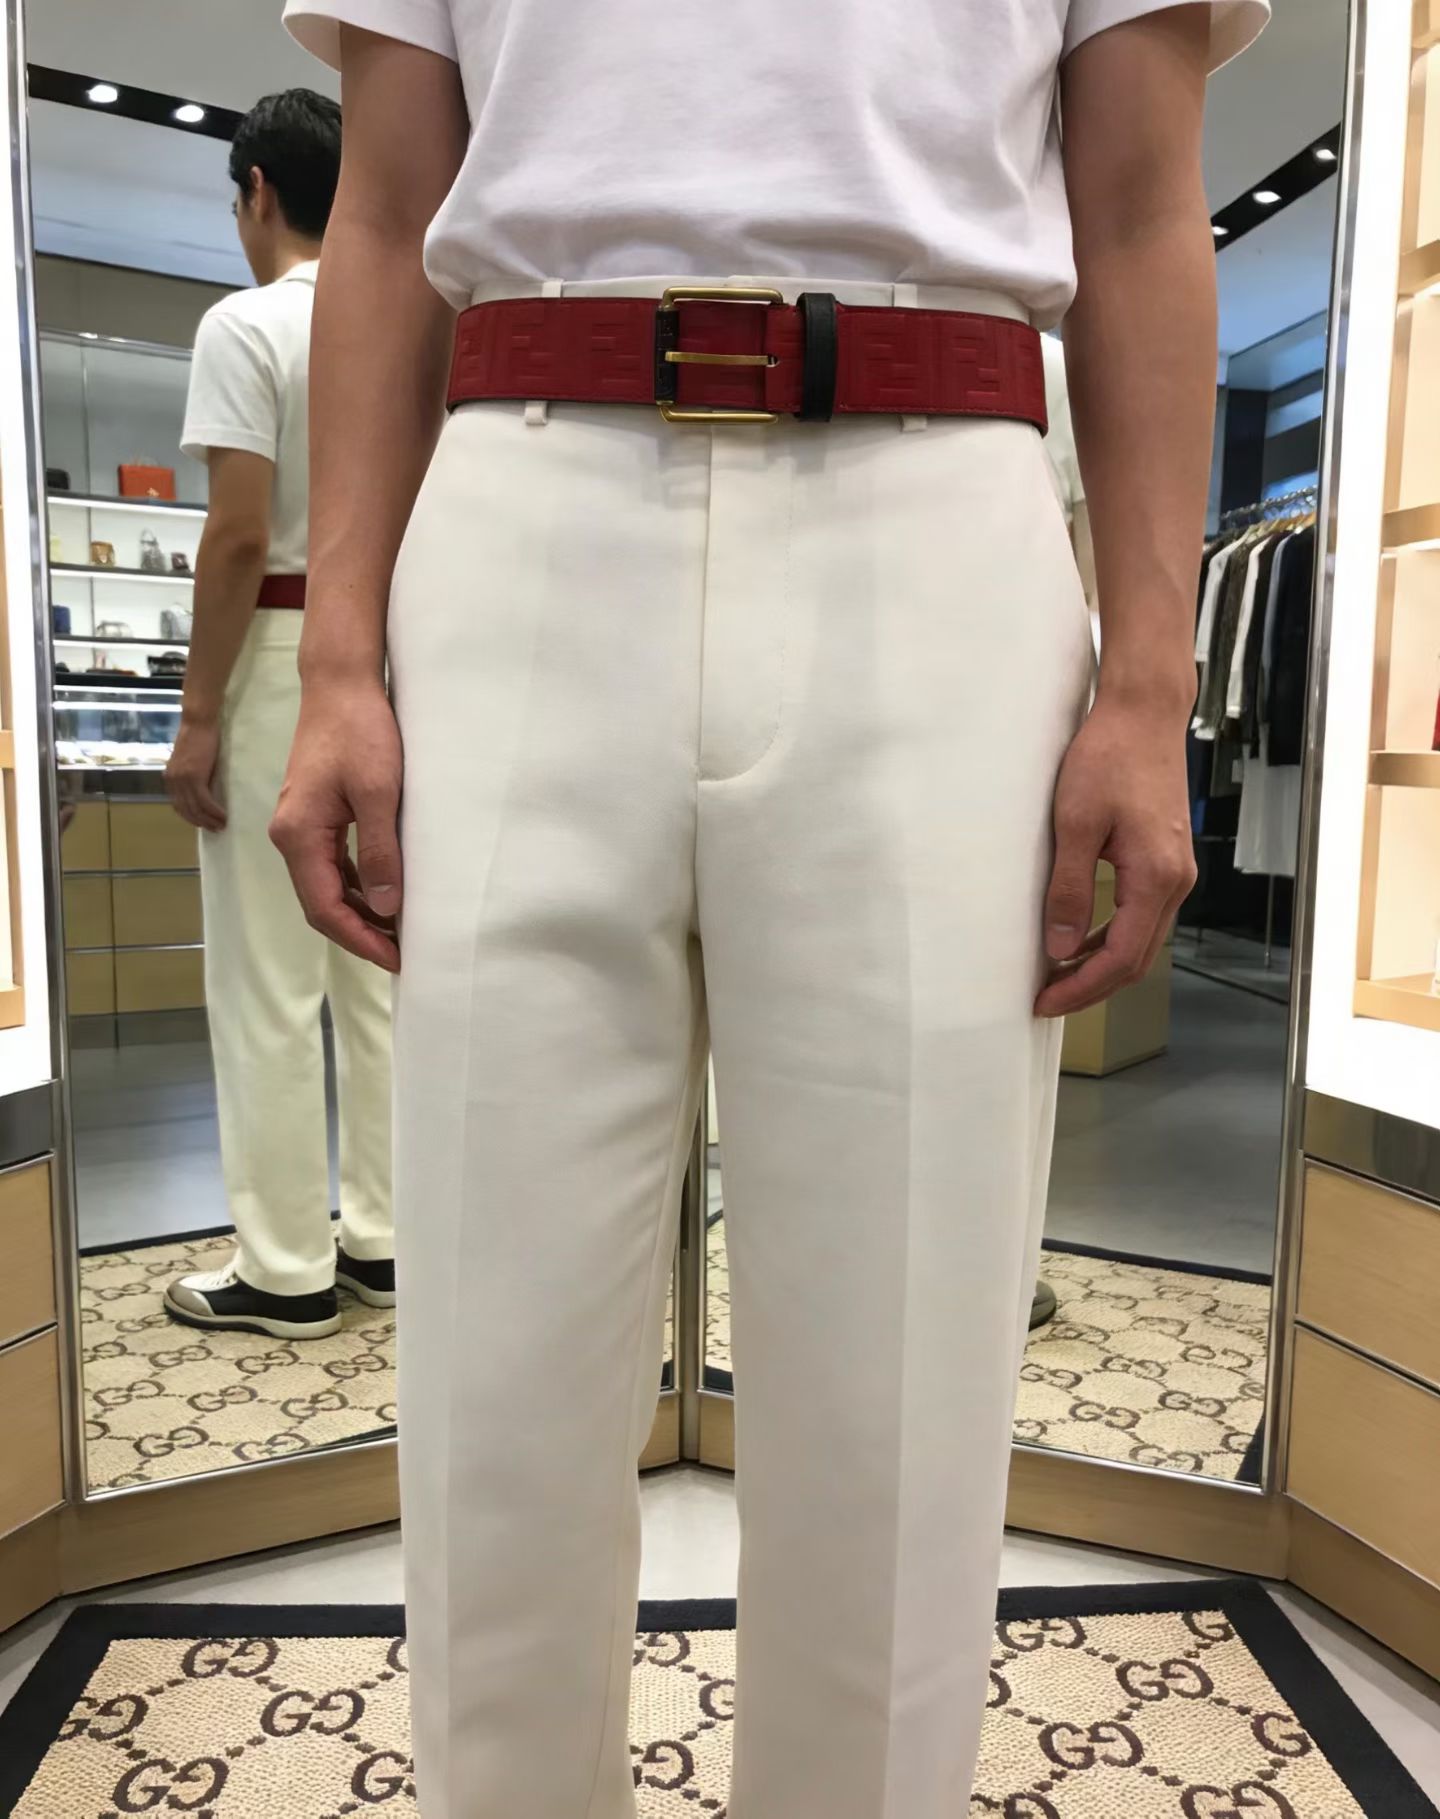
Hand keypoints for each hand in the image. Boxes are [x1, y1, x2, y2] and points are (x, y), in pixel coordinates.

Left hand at [166, 716, 226, 831]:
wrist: (198, 722)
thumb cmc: (198, 737)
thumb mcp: (189, 760)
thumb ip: (190, 775)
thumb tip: (202, 790)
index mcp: (170, 778)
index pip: (178, 805)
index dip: (191, 817)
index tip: (204, 823)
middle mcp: (173, 781)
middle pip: (186, 810)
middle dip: (201, 822)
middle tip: (216, 828)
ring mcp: (182, 780)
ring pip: (196, 808)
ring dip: (209, 820)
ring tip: (221, 825)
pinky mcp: (195, 777)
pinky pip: (205, 801)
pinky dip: (214, 811)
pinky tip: (223, 815)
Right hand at [269, 677, 402, 972]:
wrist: (340, 686)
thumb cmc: (361, 731)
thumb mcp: (379, 793)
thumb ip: (381, 852)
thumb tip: (387, 908)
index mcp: (298, 835)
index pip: (324, 908)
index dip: (360, 939)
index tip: (396, 958)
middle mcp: (291, 837)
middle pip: (322, 904)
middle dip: (360, 934)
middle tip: (403, 953)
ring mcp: (301, 827)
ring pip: (328, 887)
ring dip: (361, 913)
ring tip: (400, 932)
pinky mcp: (316, 817)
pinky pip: (334, 866)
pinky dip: (360, 887)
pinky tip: (388, 895)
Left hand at [1035, 696, 1196, 1017]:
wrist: (1143, 715)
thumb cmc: (1110, 757)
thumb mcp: (1075, 824)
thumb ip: (1070, 889)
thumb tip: (1061, 946)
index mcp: (1157, 878)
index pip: (1121, 958)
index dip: (1082, 988)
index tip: (1046, 1001)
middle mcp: (1175, 882)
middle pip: (1137, 960)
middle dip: (1091, 986)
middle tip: (1047, 1000)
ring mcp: (1175, 872)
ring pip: (1140, 940)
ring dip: (1101, 964)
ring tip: (1057, 977)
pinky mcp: (1165, 860)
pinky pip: (1141, 916)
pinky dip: (1111, 937)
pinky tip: (1080, 940)